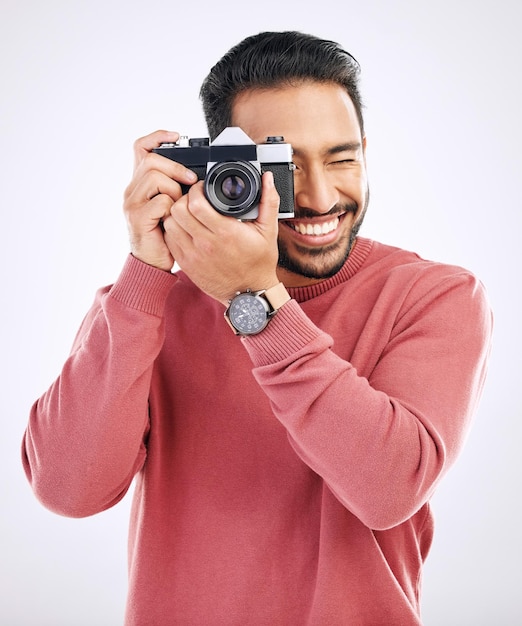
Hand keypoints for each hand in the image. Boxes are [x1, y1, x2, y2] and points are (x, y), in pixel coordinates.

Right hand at [123, 130, 198, 270]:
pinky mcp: (138, 218)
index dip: (157, 137)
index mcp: (140, 184)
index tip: (175, 136)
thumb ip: (176, 188)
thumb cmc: (165, 235)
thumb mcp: (171, 206)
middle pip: (151, 160)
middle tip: (191, 180)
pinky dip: (172, 207)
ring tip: (178, 205)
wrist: (153, 263)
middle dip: (175, 167)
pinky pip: (160, 201)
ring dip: (174, 188)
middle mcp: (132, 190)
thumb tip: (195, 175)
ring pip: (155, 177)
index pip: (141, 149)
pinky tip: (172, 218)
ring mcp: (132, 203)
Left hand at [162, 172, 280, 303]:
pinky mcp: (186, 264)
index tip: (202, 188)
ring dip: (176, 214)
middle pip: (178, 210)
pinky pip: (170, 240)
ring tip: (187, 212)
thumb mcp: (269, 231)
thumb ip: (269, 201)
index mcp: (226, 233)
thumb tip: (267, 178)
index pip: (196, 203)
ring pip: (170, 224)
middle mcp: (206, 244)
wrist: (250, 294)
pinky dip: (174, 230)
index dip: (196, 190)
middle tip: (193, 198)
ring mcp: (193, 256)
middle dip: (183, 198)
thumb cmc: (259, 262)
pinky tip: (185, 228)